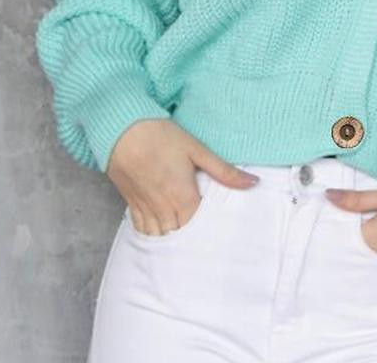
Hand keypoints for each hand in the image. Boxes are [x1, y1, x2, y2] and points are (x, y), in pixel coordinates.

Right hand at [106, 119, 259, 235]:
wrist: (122, 129)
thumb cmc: (162, 136)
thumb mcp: (197, 149)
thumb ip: (224, 171)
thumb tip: (253, 183)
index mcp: (183, 197)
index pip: (199, 229)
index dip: (209, 235)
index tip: (219, 238)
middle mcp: (164, 208)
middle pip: (179, 238)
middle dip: (190, 243)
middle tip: (204, 246)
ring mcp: (146, 208)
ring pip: (160, 237)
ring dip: (171, 242)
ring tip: (184, 245)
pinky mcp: (131, 203)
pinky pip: (142, 230)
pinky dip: (152, 236)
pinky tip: (160, 235)